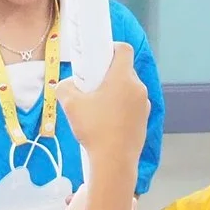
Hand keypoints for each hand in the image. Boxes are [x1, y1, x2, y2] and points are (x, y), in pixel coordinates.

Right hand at [59, 43, 148, 177]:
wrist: (113, 161)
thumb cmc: (94, 128)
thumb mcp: (71, 105)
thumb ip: (65, 87)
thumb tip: (65, 84)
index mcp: (123, 77)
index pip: (123, 49)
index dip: (110, 48)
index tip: (97, 58)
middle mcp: (138, 88)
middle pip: (125, 70)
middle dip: (108, 74)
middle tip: (91, 86)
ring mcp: (144, 105)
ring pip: (129, 89)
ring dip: (115, 92)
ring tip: (97, 107)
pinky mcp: (144, 121)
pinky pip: (132, 106)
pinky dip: (121, 108)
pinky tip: (107, 122)